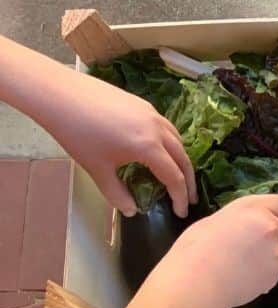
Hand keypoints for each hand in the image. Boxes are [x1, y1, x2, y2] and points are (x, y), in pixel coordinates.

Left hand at [41, 69, 196, 217]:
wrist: (59, 94)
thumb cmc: (77, 133)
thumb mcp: (97, 170)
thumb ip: (117, 194)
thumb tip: (131, 210)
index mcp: (149, 147)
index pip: (174, 177)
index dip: (179, 198)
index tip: (180, 212)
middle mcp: (156, 129)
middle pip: (183, 158)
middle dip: (188, 181)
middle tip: (188, 198)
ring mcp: (151, 113)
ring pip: (177, 140)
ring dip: (181, 160)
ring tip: (178, 174)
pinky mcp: (141, 104)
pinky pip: (166, 127)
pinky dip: (171, 143)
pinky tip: (160, 149)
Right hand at [143, 195, 277, 307]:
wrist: (198, 279)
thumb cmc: (196, 249)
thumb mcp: (216, 221)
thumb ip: (240, 222)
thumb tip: (244, 227)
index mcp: (251, 207)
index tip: (272, 223)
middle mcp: (268, 225)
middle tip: (262, 246)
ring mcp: (275, 249)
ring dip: (275, 259)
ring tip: (252, 265)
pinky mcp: (276, 271)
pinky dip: (269, 275)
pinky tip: (249, 278)